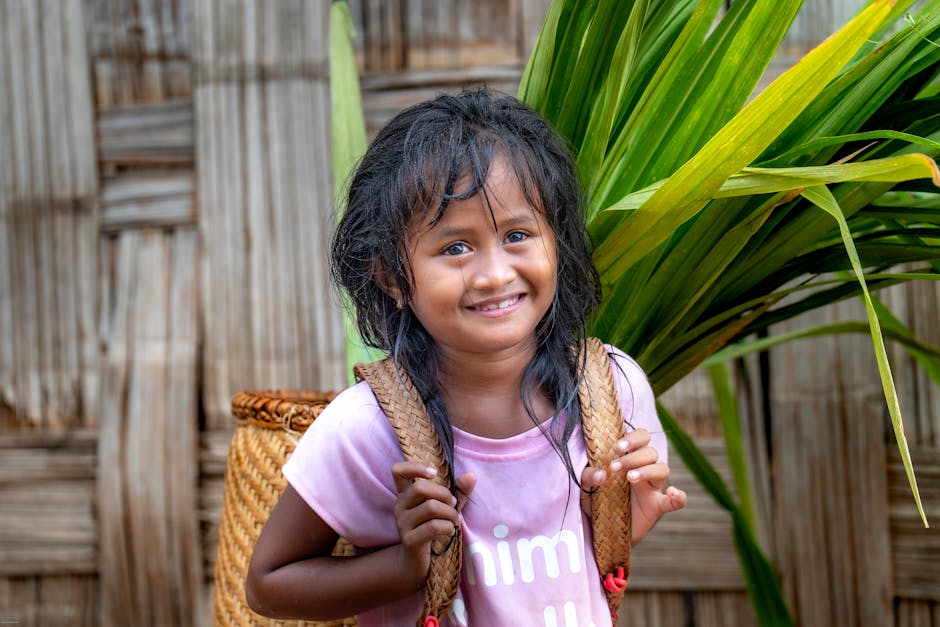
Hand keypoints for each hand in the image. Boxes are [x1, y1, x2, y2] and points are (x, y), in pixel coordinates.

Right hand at [391, 462, 475, 585]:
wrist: (418, 562)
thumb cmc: (433, 529)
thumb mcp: (446, 507)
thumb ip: (458, 491)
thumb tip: (471, 476)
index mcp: (405, 494)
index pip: (398, 471)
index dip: (414, 467)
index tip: (434, 473)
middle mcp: (400, 506)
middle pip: (420, 488)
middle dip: (444, 494)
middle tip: (454, 504)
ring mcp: (402, 524)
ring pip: (430, 507)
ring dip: (450, 513)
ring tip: (455, 520)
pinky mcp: (409, 540)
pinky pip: (433, 527)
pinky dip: (448, 527)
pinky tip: (450, 532)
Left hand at [580, 428, 686, 545]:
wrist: (604, 529)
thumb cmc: (598, 501)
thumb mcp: (587, 487)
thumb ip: (589, 477)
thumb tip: (600, 474)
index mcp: (629, 459)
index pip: (641, 438)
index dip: (633, 438)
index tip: (617, 447)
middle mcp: (644, 470)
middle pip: (651, 452)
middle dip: (633, 457)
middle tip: (614, 468)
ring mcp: (653, 489)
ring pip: (663, 469)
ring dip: (647, 470)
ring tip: (629, 478)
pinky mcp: (657, 507)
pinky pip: (675, 502)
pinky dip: (679, 497)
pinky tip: (673, 493)